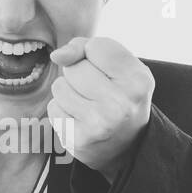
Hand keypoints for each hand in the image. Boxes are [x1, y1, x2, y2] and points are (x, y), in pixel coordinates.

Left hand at [47, 36, 153, 178]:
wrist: (126, 145)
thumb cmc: (119, 94)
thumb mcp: (120, 65)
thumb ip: (87, 47)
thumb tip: (56, 56)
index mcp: (138, 80)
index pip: (96, 46)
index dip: (94, 53)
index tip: (106, 69)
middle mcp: (121, 104)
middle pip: (74, 67)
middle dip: (79, 73)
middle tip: (97, 90)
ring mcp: (99, 124)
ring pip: (59, 86)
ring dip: (68, 91)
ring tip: (88, 103)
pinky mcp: (78, 139)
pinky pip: (53, 107)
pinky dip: (62, 110)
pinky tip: (80, 118)